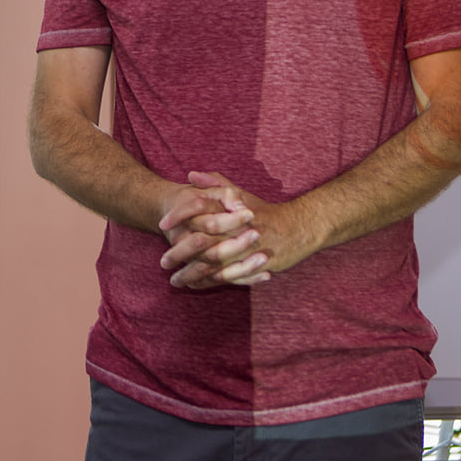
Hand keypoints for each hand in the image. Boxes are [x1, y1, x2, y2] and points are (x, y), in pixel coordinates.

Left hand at [160, 171, 292, 288]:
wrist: (299, 227)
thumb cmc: (264, 211)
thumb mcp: (240, 193)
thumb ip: (214, 184)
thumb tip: (190, 175)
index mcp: (232, 209)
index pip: (199, 209)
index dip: (178, 217)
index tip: (161, 224)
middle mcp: (238, 229)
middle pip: (203, 242)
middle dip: (180, 253)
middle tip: (162, 261)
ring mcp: (247, 249)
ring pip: (214, 264)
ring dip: (192, 274)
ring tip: (175, 280)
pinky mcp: (256, 266)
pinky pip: (229, 278)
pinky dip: (211, 283)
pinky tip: (196, 285)